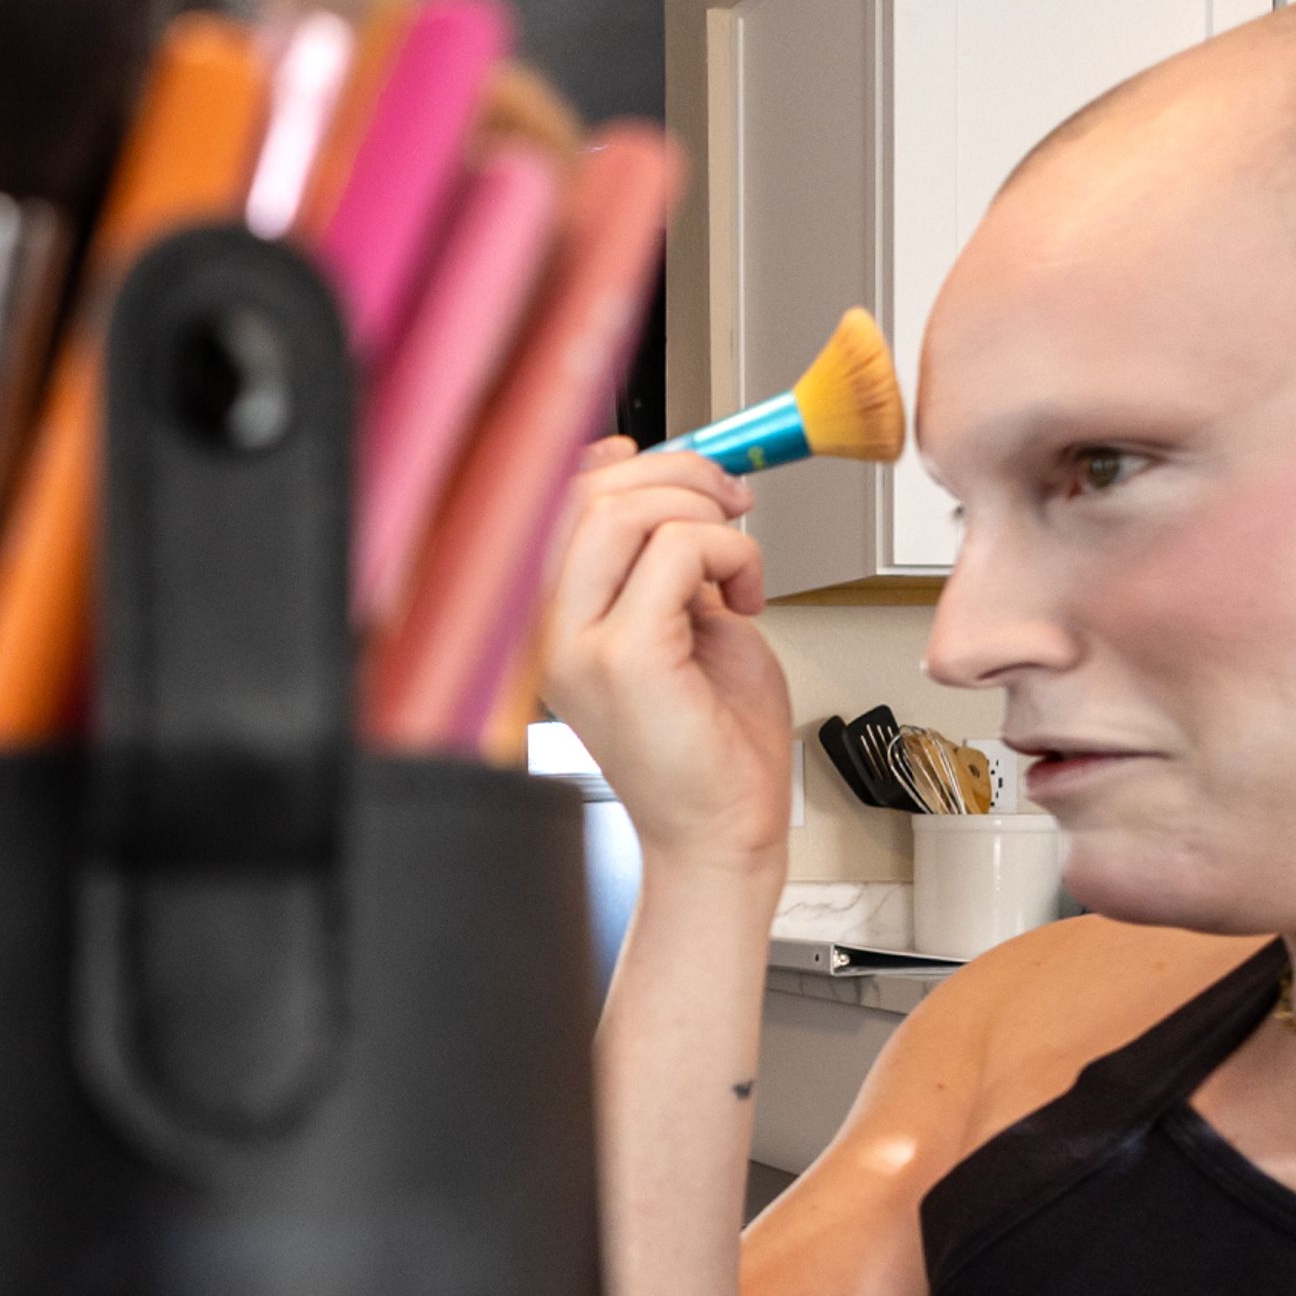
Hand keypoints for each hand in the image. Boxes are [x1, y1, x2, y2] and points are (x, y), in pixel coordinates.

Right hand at [539, 439, 793, 877]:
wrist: (723, 831)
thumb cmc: (712, 744)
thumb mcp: (684, 624)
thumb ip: (667, 561)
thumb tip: (679, 491)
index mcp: (555, 619)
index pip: (555, 503)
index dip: (619, 463)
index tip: (680, 470)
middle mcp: (550, 631)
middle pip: (587, 494)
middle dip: (679, 475)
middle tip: (733, 505)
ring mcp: (579, 645)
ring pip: (622, 512)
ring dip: (704, 513)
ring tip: (738, 559)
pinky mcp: (626, 659)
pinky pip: (677, 552)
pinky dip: (732, 555)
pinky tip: (745, 599)